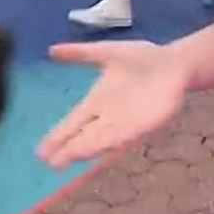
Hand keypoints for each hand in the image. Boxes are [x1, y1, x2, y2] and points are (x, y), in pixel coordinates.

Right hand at [38, 41, 192, 168]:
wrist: (173, 63)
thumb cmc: (142, 58)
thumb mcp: (107, 52)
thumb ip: (81, 53)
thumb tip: (51, 50)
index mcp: (96, 102)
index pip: (72, 123)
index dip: (57, 136)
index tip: (40, 151)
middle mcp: (107, 117)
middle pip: (82, 136)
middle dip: (67, 148)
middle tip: (48, 162)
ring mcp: (124, 123)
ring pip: (99, 140)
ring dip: (84, 149)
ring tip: (67, 158)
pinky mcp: (143, 125)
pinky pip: (123, 137)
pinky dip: (110, 144)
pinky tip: (98, 151)